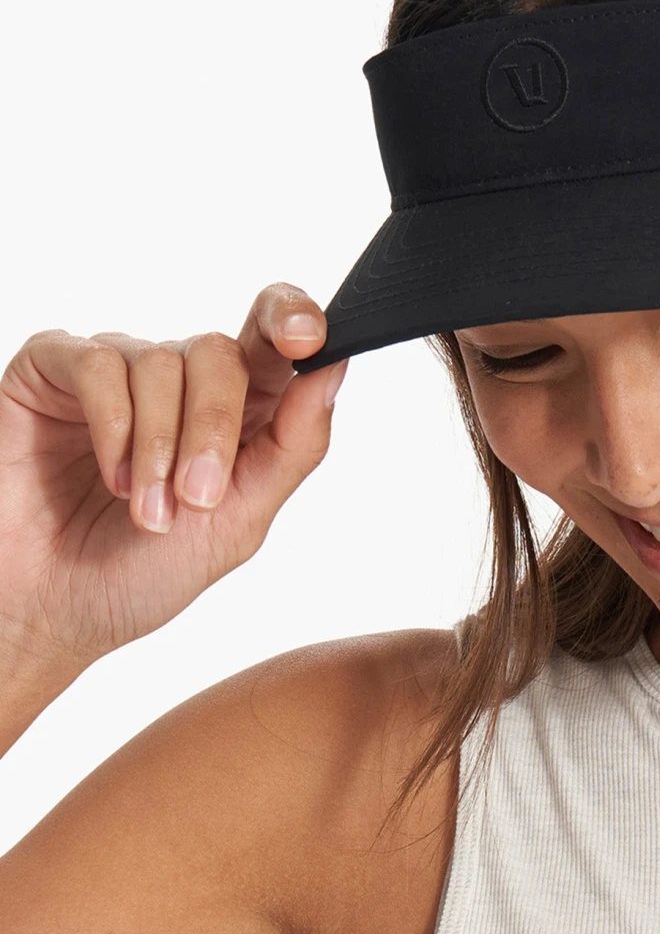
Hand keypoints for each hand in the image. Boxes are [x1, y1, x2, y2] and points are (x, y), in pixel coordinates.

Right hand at [0, 284, 346, 676]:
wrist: (52, 614)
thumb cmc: (142, 575)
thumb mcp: (239, 522)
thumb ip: (293, 446)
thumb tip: (333, 369)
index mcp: (237, 412)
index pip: (273, 336)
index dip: (294, 319)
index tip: (308, 338)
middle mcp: (178, 382)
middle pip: (221, 353)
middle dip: (216, 427)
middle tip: (198, 496)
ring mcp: (115, 372)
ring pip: (163, 360)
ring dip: (160, 445)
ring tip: (145, 510)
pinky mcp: (51, 372)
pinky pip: (98, 365)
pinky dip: (113, 425)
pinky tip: (110, 477)